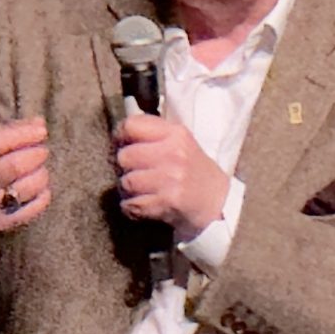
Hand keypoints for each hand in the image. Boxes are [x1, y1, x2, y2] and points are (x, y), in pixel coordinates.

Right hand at [0, 118, 50, 263]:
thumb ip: (17, 130)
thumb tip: (39, 124)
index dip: (23, 134)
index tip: (42, 132)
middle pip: (14, 166)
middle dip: (37, 155)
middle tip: (42, 153)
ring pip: (26, 187)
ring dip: (42, 176)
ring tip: (41, 172)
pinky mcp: (1, 222)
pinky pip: (32, 208)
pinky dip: (43, 197)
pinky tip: (40, 190)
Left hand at [113, 112, 229, 238]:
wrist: (217, 202)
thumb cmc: (192, 171)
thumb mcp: (179, 142)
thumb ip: (152, 134)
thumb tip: (117, 136)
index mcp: (175, 134)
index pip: (130, 126)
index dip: (120, 137)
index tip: (123, 146)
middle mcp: (173, 153)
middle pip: (124, 156)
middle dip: (124, 168)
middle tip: (135, 173)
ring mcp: (171, 178)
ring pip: (126, 182)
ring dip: (128, 190)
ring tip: (140, 190)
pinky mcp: (168, 201)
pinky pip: (131, 204)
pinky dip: (132, 208)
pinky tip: (144, 204)